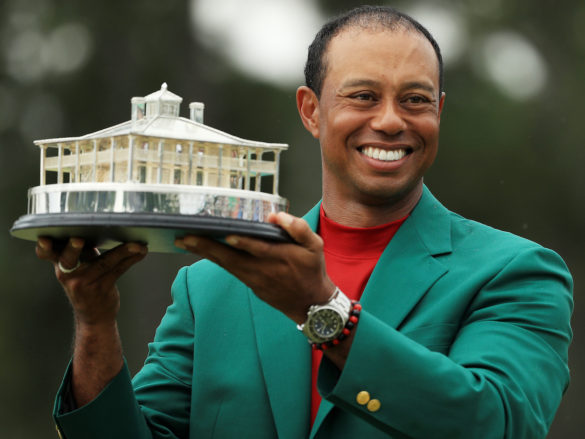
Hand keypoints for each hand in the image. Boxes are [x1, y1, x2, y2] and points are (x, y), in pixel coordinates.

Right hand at [36, 237, 147, 325]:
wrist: (94, 315)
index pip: (47, 254)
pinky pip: (118, 270)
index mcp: (60, 264)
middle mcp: (68, 273)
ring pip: (104, 262)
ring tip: (137, 245)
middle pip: (68, 258)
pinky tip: (141, 251)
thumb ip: (82, 250)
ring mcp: (84, 282)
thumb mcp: (78, 266)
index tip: (44, 239)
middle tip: (78, 240)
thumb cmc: (86, 282)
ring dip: (123, 251)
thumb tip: (103, 225)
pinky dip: (131, 259)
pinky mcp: (101, 288)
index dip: (44, 247)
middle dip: (73, 248)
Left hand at [175, 212, 334, 323]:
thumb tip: (276, 216)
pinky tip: (200, 250)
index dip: (243, 243)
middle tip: (185, 237)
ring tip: (184, 240)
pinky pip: (229, 270)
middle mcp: (263, 270)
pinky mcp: (250, 284)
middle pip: (231, 258)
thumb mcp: (315, 246)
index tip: (228, 235)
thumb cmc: (312, 270)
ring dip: (204, 253)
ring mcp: (254, 279)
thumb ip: (298, 229)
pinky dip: (214, 259)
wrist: (311, 304)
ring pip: (226, 265)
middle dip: (207, 247)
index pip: (259, 249)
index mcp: (280, 257)